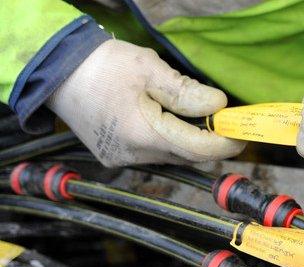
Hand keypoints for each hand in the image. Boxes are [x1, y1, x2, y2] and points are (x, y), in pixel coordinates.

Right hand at [46, 39, 244, 166]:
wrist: (57, 70)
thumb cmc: (102, 65)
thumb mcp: (150, 70)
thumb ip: (186, 92)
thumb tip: (218, 106)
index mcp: (142, 134)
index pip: (197, 149)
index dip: (224, 144)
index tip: (241, 136)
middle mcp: (132, 154)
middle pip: (185, 155)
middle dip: (209, 142)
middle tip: (226, 125)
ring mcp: (120, 158)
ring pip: (169, 156)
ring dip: (188, 141)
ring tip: (198, 119)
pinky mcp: (113, 156)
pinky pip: (152, 154)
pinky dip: (168, 141)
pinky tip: (169, 122)